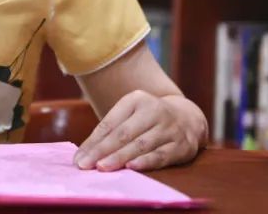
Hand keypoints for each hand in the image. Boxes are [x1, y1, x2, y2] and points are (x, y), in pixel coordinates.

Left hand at [73, 91, 206, 172]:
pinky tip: (132, 167)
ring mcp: (169, 128)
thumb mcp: (130, 116)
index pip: (111, 123)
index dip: (94, 142)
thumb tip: (84, 154)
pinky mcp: (181, 145)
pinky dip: (146, 162)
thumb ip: (110, 132)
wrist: (188, 118)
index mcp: (136, 99)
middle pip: (124, 133)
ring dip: (120, 157)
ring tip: (103, 167)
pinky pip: (161, 155)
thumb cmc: (148, 120)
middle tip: (86, 164)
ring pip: (141, 144)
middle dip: (103, 150)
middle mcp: (154, 110)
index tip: (79, 158)